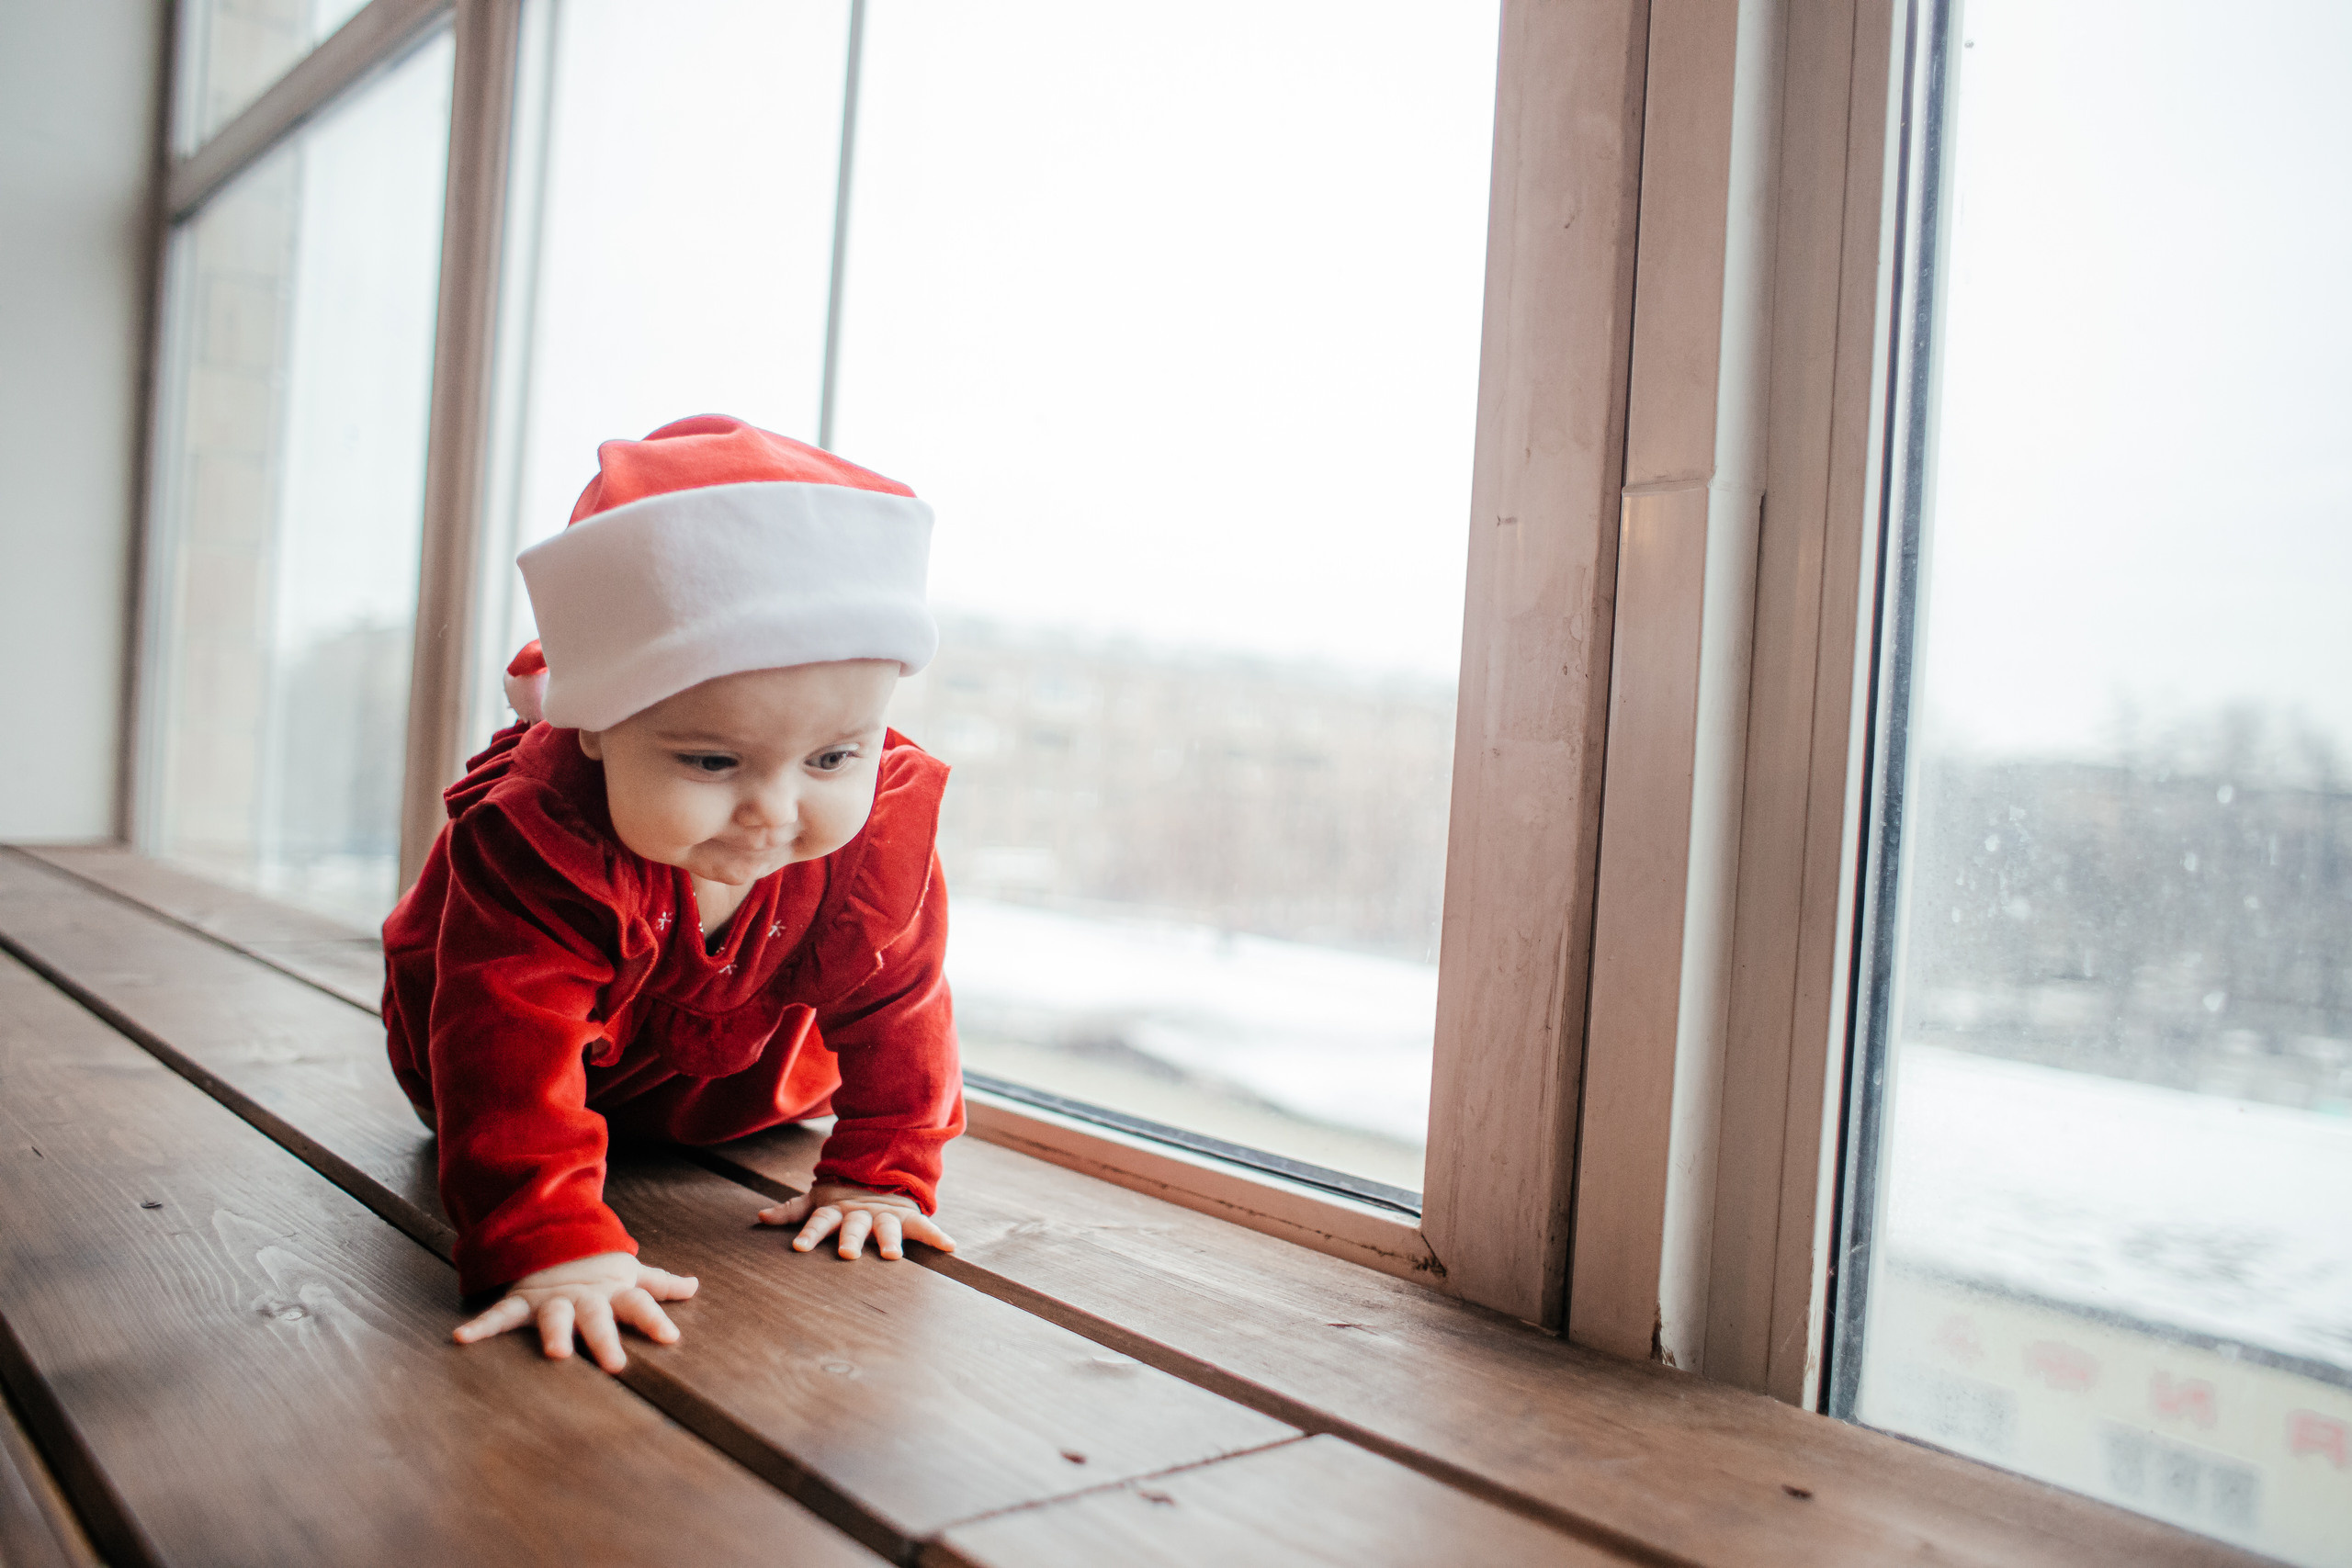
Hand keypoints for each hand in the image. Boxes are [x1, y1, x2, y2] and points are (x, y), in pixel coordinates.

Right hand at [451, 1251, 697, 1372]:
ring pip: (555, 1317)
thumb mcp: (629, 1274)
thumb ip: (660, 1285)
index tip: (671, 1338)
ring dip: (554, 1334)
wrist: (551, 1237)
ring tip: (555, 1354)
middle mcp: (585, 1297)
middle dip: (606, 1340)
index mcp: (613, 1292)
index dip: (655, 1319)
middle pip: (598, 1318)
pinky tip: (462, 1339)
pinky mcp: (523, 1300)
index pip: (640, 1304)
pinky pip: (500, 1315)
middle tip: (616, 1365)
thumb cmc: (597, 1268)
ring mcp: (553, 1298)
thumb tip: (694, 1287)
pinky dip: (481, 1327)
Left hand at [757, 1182, 957, 1259]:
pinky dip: (938, 1237)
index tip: (799, 1248)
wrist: (881, 1171)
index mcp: (836, 1210)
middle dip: (850, 1240)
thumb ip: (791, 1210)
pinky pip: (925, 1228)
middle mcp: (861, 1213)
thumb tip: (759, 1217)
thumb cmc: (842, 1198)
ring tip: (892, 1255)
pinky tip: (950, 1247)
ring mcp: (886, 1215)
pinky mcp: (908, 1217)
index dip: (810, 1233)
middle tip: (847, 1254)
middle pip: (854, 1226)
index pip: (820, 1221)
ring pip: (887, 1228)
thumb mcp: (816, 1201)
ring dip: (890, 1240)